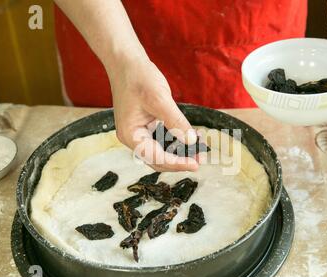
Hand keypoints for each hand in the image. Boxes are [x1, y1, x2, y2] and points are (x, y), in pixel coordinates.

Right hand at [108, 57, 198, 171]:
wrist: (126, 62)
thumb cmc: (138, 77)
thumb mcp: (160, 99)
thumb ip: (176, 122)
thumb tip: (192, 141)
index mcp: (131, 135)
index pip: (156, 158)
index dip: (177, 163)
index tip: (195, 165)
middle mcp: (132, 138)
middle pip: (157, 160)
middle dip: (178, 161)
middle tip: (200, 160)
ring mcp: (138, 133)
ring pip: (160, 152)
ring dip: (178, 153)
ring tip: (198, 150)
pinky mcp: (144, 126)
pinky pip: (161, 140)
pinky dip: (175, 142)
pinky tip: (190, 138)